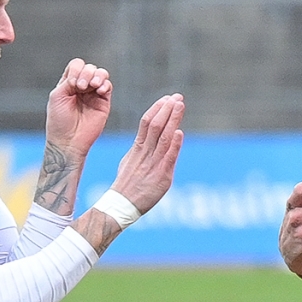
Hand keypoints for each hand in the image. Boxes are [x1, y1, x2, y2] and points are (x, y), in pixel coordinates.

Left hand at [44, 58, 111, 156]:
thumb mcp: (57, 96)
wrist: (68, 141)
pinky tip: (99, 91)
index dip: (76, 70)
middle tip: (80, 87)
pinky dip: (105, 85)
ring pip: (101, 74)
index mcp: (69, 84)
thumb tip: (84, 75)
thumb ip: (68, 81)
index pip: (76, 66)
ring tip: (93, 86)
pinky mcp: (103, 102)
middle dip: (86, 73)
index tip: (72, 84)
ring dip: (97, 75)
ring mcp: (93, 94)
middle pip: (89, 67)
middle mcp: (82, 87)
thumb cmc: (59, 121)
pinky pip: (108, 86)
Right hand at [107, 94, 184, 214]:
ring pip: (163, 138)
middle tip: (177, 96)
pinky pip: (168, 158)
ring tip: (180, 105)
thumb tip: (146, 137)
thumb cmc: (127, 185)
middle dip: (167, 109)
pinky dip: (174, 145)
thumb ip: (140, 149)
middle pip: (156, 126)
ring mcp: (153, 164)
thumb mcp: (129, 162)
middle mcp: (145, 153)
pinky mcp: (162, 177)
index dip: (157, 109)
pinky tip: (179, 133)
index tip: (167, 98)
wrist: (121, 205)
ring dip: (172, 120)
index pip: (146, 123)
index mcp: (137, 148)